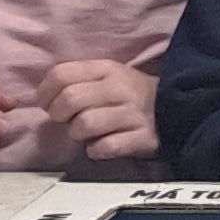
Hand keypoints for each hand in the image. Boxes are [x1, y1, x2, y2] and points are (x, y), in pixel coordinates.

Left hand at [40, 55, 162, 164]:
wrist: (176, 109)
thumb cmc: (129, 95)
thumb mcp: (108, 76)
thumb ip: (78, 80)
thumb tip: (43, 97)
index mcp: (107, 69)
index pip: (61, 74)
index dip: (45, 92)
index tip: (47, 104)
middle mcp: (120, 88)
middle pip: (69, 99)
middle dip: (59, 115)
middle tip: (66, 120)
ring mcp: (132, 114)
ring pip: (85, 124)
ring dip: (77, 134)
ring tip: (85, 134)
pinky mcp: (143, 137)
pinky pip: (106, 147)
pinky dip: (96, 150)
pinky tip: (100, 146)